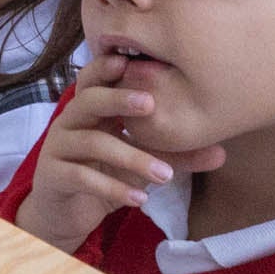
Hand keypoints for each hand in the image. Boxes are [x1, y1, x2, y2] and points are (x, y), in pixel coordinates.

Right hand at [12, 51, 219, 251]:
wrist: (67, 213)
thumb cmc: (104, 174)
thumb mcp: (142, 162)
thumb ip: (175, 155)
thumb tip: (221, 153)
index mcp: (91, 110)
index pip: (94, 79)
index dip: (107, 67)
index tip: (131, 60)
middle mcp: (70, 122)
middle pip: (88, 100)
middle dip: (118, 99)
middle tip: (150, 103)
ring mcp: (58, 148)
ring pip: (92, 142)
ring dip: (131, 157)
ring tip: (165, 175)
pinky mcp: (53, 175)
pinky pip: (81, 177)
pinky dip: (112, 188)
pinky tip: (139, 199)